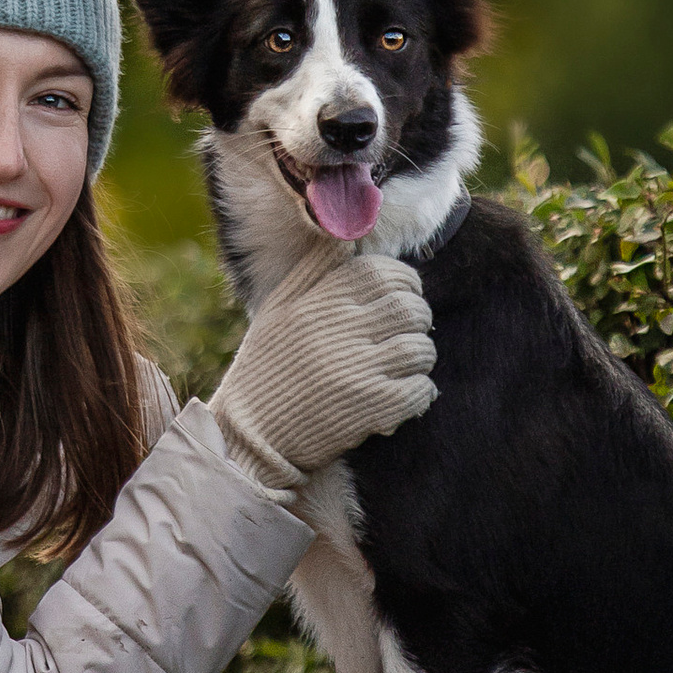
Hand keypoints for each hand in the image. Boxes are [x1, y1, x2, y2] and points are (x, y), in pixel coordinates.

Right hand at [209, 236, 434, 498]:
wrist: (250, 434)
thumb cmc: (265, 366)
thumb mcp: (277, 307)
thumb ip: (314, 269)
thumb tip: (349, 237)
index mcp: (321, 302)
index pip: (386, 274)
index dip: (405, 283)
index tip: (402, 297)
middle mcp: (342, 330)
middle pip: (411, 309)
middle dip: (418, 319)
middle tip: (406, 334)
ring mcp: (359, 369)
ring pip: (421, 349)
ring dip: (421, 357)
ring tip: (405, 367)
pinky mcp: (371, 408)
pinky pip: (420, 390)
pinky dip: (422, 393)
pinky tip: (408, 396)